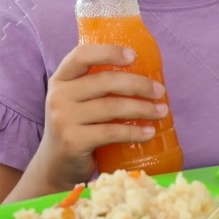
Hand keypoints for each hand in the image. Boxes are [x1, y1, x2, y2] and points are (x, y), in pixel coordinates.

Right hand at [29, 43, 167, 191]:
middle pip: (104, 81)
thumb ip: (96, 86)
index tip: (133, 55)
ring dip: (143, 109)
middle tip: (160, 91)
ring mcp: (63, 119)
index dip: (108, 52)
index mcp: (60, 79)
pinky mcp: (73, 141)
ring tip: (161, 111)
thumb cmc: (76, 128)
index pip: (81, 55)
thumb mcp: (77, 101)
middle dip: (138, 85)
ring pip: (112, 107)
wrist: (56, 166)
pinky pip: (111, 132)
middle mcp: (58, 96)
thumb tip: (143, 73)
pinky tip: (149, 132)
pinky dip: (134, 132)